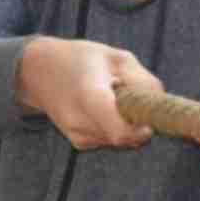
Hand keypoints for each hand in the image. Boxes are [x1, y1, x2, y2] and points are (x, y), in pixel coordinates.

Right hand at [18, 37, 156, 150]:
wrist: (39, 71)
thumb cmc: (82, 59)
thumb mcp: (118, 58)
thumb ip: (144, 82)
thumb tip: (159, 107)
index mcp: (90, 96)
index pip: (122, 133)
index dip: (142, 130)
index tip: (147, 114)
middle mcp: (80, 122)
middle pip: (126, 139)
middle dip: (137, 123)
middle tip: (129, 98)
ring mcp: (77, 135)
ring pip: (120, 141)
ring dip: (126, 124)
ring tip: (111, 99)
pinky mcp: (78, 142)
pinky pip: (110, 140)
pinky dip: (114, 127)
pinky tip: (102, 109)